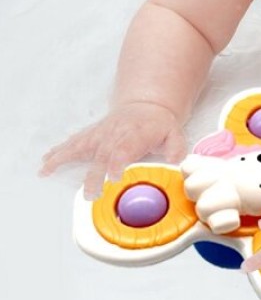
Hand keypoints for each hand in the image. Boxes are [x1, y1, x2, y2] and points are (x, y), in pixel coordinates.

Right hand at [39, 102, 185, 199]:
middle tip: (90, 194)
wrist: (147, 104)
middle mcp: (115, 134)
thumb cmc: (159, 124)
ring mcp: (100, 134)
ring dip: (64, 157)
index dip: (118, 162)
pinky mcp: (91, 136)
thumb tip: (176, 165)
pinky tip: (45, 163)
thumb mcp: (175, 134)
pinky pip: (73, 143)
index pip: (125, 149)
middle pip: (102, 155)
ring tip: (47, 169)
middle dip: (95, 175)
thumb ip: (176, 150)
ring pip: (81, 146)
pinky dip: (58, 152)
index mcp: (135, 135)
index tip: (113, 177)